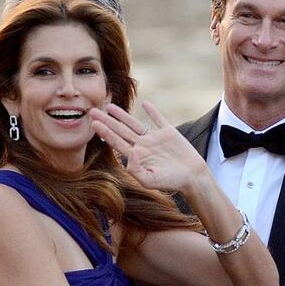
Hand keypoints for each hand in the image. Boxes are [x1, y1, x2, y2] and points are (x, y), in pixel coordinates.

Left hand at [89, 101, 207, 192]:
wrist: (192, 177)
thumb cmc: (171, 182)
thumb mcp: (150, 180)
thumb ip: (136, 170)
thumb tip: (128, 154)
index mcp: (136, 156)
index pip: (117, 142)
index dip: (105, 132)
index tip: (94, 123)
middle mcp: (143, 146)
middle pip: (121, 130)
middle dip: (107, 121)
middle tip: (92, 111)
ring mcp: (155, 138)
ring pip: (135, 124)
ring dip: (122, 115)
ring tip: (109, 106)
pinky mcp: (168, 133)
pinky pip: (159, 119)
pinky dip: (152, 111)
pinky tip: (145, 103)